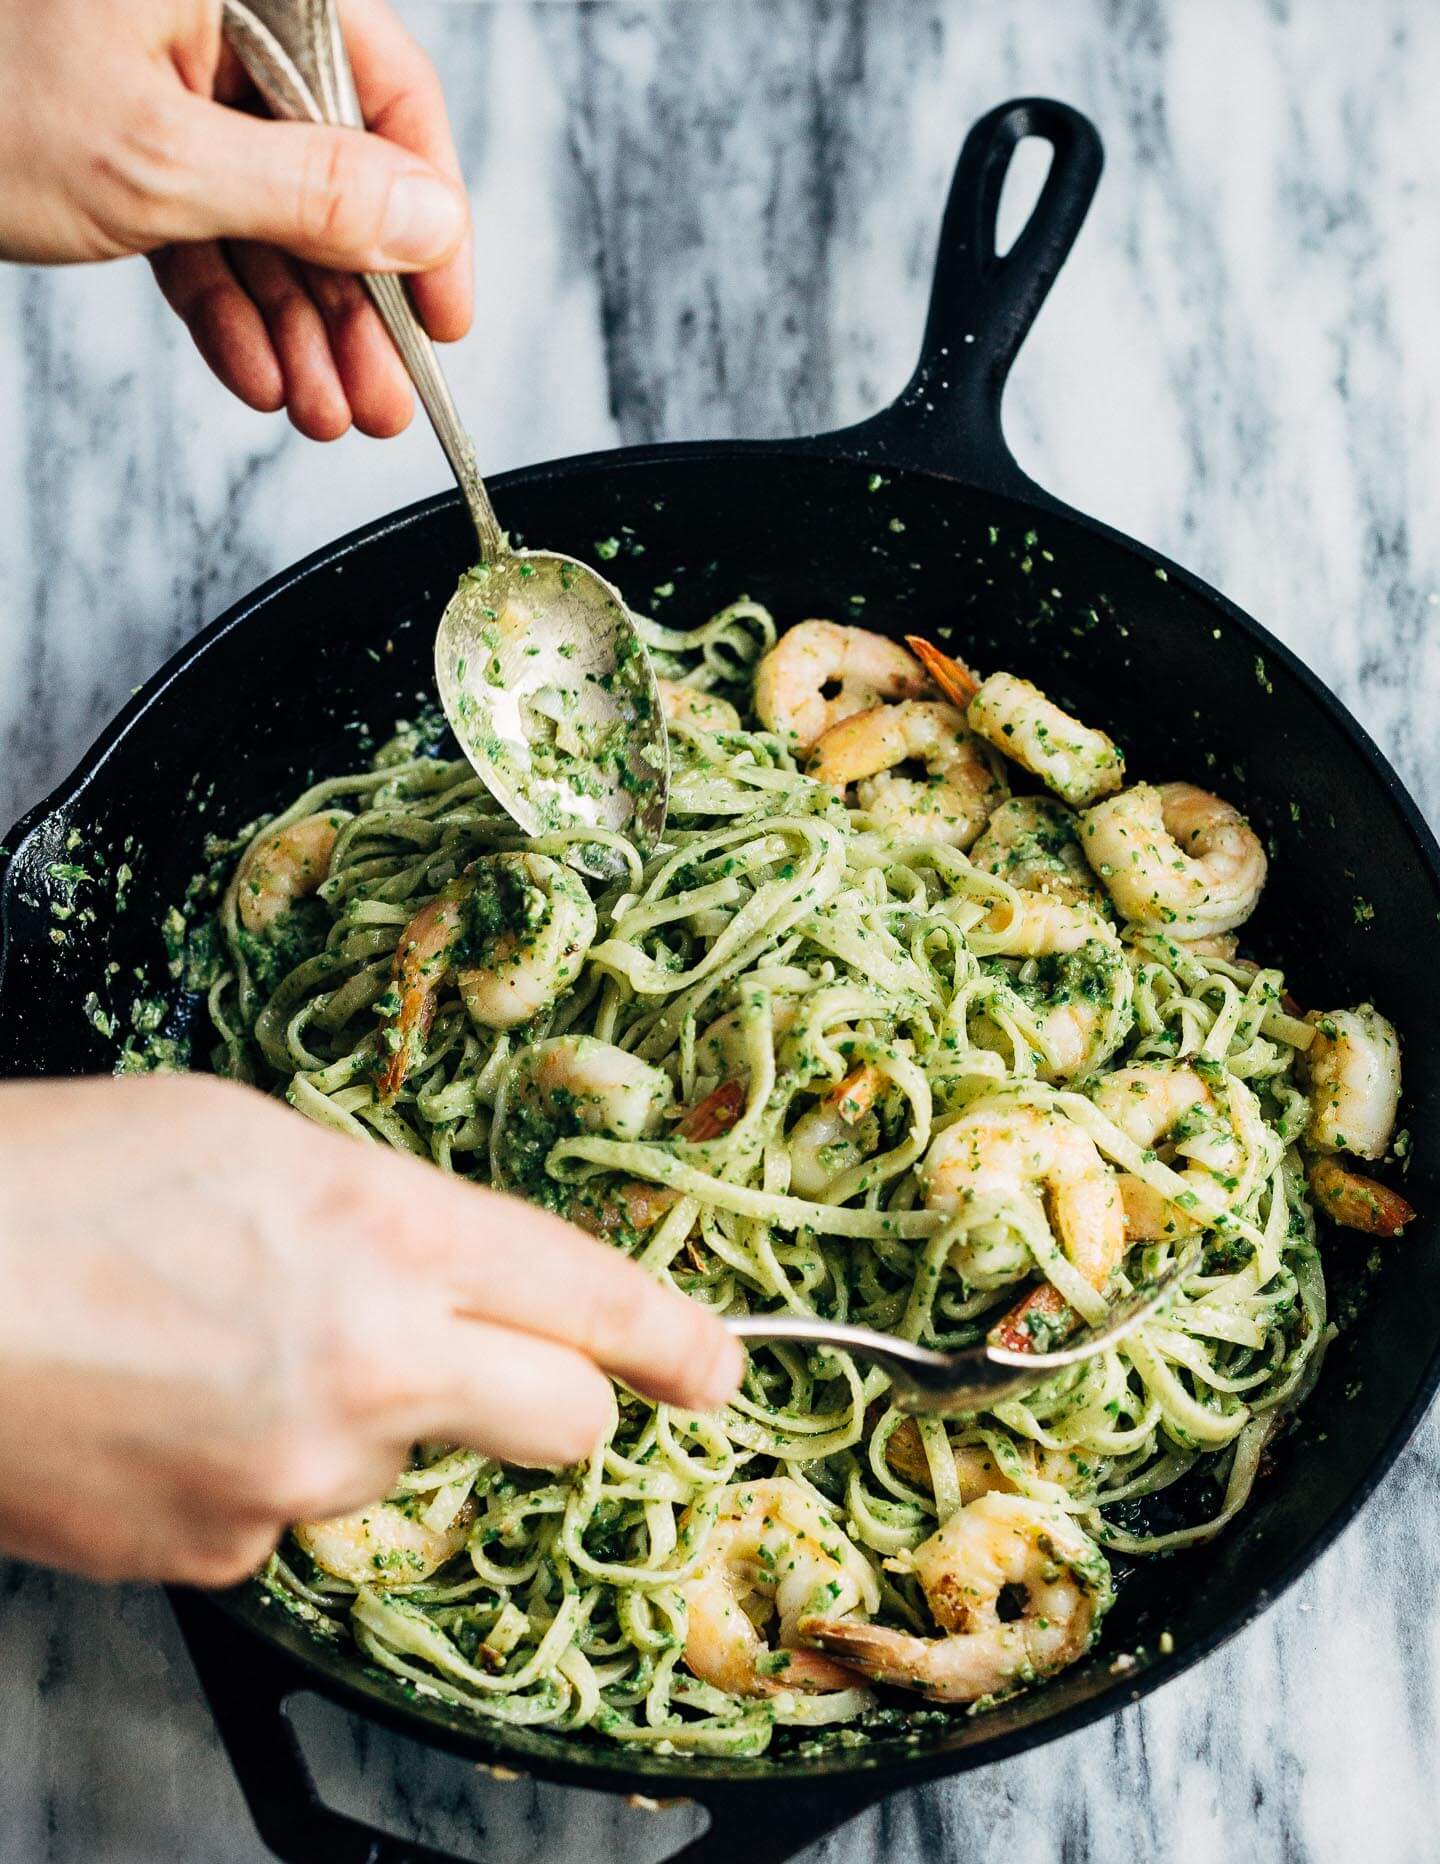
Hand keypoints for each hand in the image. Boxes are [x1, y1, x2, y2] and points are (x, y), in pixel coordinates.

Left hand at [0, 0, 470, 438]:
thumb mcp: (160, 161)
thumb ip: (313, 193)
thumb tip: (432, 223)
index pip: (386, 91)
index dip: (430, 215)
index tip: (444, 317)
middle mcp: (215, 20)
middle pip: (331, 171)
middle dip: (353, 304)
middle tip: (382, 401)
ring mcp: (166, 78)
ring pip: (267, 214)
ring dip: (297, 326)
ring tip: (325, 414)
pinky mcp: (124, 135)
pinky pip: (200, 225)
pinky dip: (226, 305)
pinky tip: (255, 376)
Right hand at [0, 1075, 740, 1585]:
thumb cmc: (59, 1177)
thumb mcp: (257, 1138)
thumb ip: (386, 1210)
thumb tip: (451, 1268)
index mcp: (386, 1227)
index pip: (587, 1295)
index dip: (675, 1338)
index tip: (715, 1369)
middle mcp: (369, 1363)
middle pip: (561, 1420)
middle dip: (558, 1398)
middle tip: (504, 1373)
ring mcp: (296, 1476)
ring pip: (403, 1463)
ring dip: (363, 1419)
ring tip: (233, 1351)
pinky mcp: (220, 1555)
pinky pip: (291, 1513)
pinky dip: (262, 1468)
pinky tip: (178, 1408)